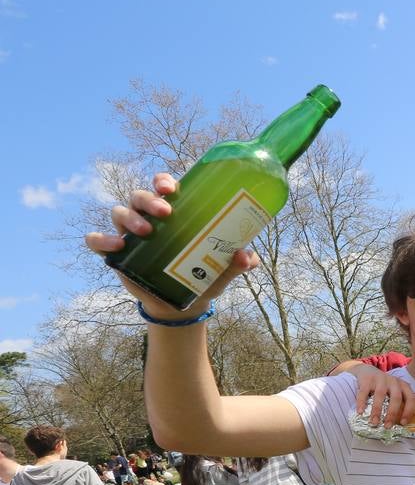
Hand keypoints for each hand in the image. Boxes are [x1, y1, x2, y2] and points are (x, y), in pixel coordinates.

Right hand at [84, 173, 259, 320]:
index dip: (164, 181)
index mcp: (175, 213)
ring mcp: (130, 235)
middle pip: (140, 196)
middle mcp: (149, 218)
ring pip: (119, 212)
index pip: (164, 187)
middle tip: (165, 212)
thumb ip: (238, 262)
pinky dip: (101, 240)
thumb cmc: (202, 274)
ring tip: (147, 232)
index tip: (172, 189)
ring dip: (130, 218)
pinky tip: (115, 246)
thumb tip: (246, 256)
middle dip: (149, 199)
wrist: (183, 303)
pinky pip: (98, 241)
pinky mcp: (117, 254)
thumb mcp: (222, 269)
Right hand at [352, 365, 414, 427]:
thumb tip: (398, 425)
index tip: (403, 423)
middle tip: (387, 426)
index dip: (408, 411)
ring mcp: (380, 379)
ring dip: (377, 410)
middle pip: (396, 398)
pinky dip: (362, 403)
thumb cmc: (383, 387)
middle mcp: (394, 381)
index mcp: (403, 386)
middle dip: (392, 414)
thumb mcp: (393, 392)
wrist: (366, 371)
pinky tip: (360, 412)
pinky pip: (364, 392)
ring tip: (374, 422)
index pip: (411, 399)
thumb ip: (398, 404)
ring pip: (380, 395)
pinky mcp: (367, 379)